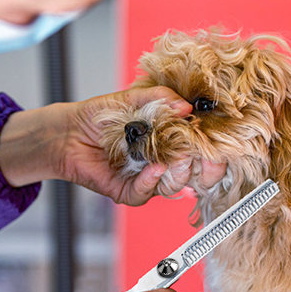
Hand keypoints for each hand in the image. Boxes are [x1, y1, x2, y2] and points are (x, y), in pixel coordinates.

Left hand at [62, 87, 226, 204]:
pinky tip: (152, 168)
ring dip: (178, 174)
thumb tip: (186, 107)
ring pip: (174, 186)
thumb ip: (160, 99)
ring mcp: (148, 178)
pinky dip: (151, 181)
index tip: (220, 144)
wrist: (70, 131)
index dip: (215, 151)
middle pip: (197, 175)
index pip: (204, 151)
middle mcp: (165, 162)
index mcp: (173, 139)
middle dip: (205, 169)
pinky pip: (146, 193)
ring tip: (174, 159)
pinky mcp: (129, 191)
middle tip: (204, 157)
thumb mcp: (134, 98)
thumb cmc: (102, 114)